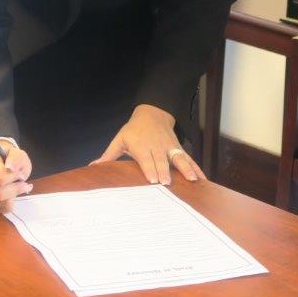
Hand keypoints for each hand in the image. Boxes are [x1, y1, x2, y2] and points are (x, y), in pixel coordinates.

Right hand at [0, 140, 32, 213]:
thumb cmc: (8, 157)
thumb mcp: (17, 153)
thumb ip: (16, 158)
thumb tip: (10, 168)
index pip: (1, 179)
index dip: (15, 179)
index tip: (20, 174)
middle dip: (14, 190)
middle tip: (22, 184)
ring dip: (12, 197)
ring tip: (14, 187)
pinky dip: (7, 204)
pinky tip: (9, 194)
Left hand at [91, 104, 205, 185]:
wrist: (153, 113)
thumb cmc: (134, 130)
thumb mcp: (120, 139)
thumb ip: (109, 155)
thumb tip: (94, 167)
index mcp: (142, 146)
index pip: (146, 158)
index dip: (150, 168)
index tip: (154, 179)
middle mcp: (158, 147)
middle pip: (162, 160)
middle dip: (165, 171)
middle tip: (167, 183)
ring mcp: (170, 148)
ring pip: (179, 159)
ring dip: (186, 169)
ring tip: (193, 180)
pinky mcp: (179, 150)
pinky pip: (189, 160)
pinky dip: (196, 169)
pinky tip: (203, 180)